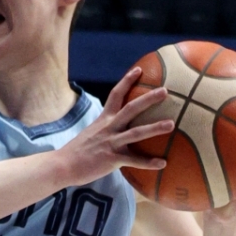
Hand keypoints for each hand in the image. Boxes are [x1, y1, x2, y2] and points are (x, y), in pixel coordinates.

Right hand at [62, 66, 174, 184]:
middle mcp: (109, 128)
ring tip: (172, 124)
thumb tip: (115, 130)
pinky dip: (149, 163)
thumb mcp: (91, 134)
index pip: (115, 94)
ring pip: (136, 132)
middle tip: (165, 91)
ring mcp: (111, 143)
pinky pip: (134, 160)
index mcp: (104, 120)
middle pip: (131, 108)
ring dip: (155, 128)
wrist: (63, 165)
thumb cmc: (77, 152)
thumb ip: (104, 130)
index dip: (127, 81)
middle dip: (148, 99)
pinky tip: (163, 164)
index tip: (139, 70)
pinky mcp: (112, 159)